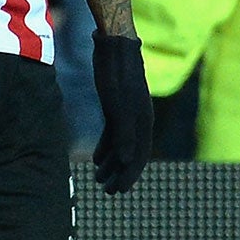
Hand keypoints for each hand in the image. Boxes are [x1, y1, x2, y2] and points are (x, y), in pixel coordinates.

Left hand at [90, 32, 152, 193]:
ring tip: (98, 179)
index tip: (119, 192)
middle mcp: (138, 119)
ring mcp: (127, 113)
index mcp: (143, 121)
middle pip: (131, 153)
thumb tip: (129, 160)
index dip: (130, 175)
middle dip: (120, 173)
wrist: (114, 47)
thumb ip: (124, 132)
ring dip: (111, 163)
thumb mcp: (119, 105)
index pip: (139, 155)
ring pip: (121, 144)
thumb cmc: (116, 75)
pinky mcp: (115, 106)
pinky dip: (105, 147)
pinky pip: (112, 133)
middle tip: (106, 192)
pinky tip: (96, 159)